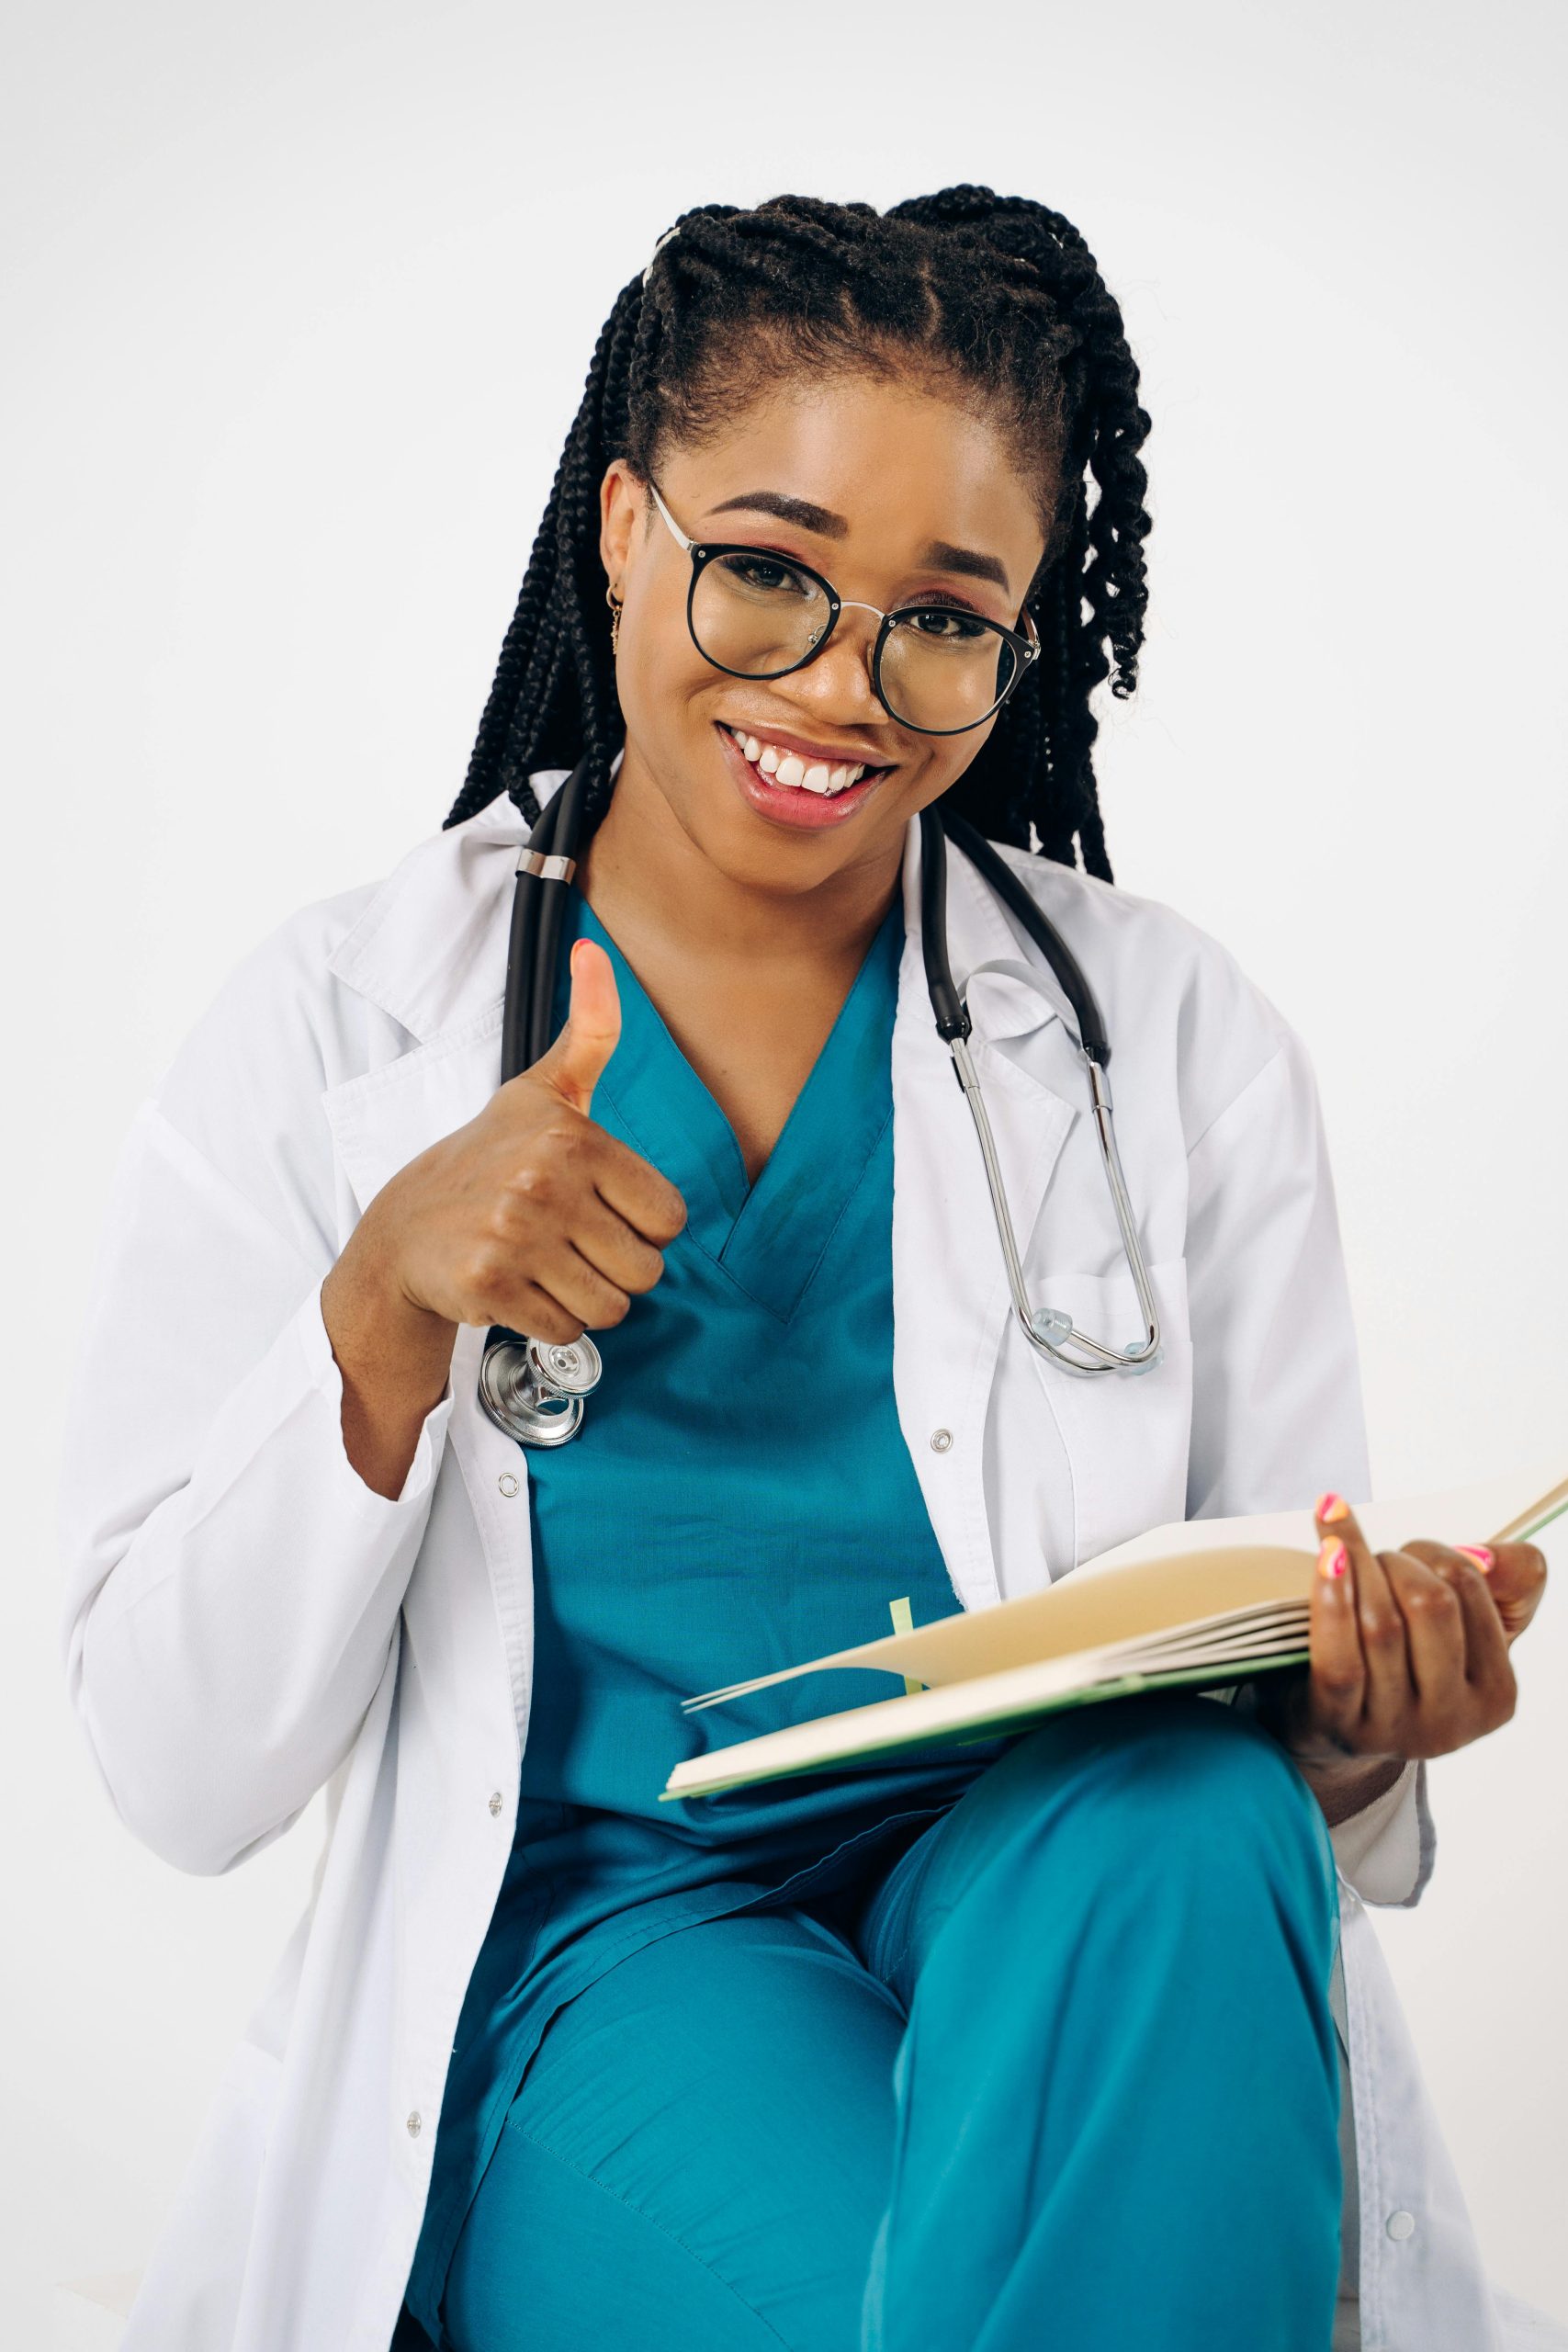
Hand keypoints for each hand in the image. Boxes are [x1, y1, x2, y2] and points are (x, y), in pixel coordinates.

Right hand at [366, 937, 687, 1344]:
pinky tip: (520, 1289)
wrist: (403, 1231)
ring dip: (586, 1300)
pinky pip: (566, 1330)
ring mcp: (513, 1237)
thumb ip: (589, 1030)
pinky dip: (549, 1322)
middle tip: (570, 1247)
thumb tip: (595, 950)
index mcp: (572, 1138)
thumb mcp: (542, 1091)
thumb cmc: (487, 1161)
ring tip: (546, 1267)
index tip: (599, 1212)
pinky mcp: (488, 1286)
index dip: (642, 1227)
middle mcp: (543, 1184)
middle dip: (615, 1270)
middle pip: (646, 1270)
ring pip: (611, 1308)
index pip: (670, 1220)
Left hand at [1251, 1491, 1546, 1804]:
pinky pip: (1340, 1656)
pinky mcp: (1339, 1724)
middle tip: (1373, 1562)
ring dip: (1355, 1570)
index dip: (1432, 1551)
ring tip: (1337, 1554)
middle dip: (1395, 1562)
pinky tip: (1326, 1556)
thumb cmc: (1405, 1660)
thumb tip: (1488, 1557)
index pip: (1468, 1586)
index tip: (1410, 1552)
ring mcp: (1393, 1727)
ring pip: (1381, 1624)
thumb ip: (1506, 1583)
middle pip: (1429, 1604)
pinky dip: (1331, 1596)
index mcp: (1495, 1693)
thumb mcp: (1466, 1627)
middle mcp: (1450, 1719)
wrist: (1335, 1726)